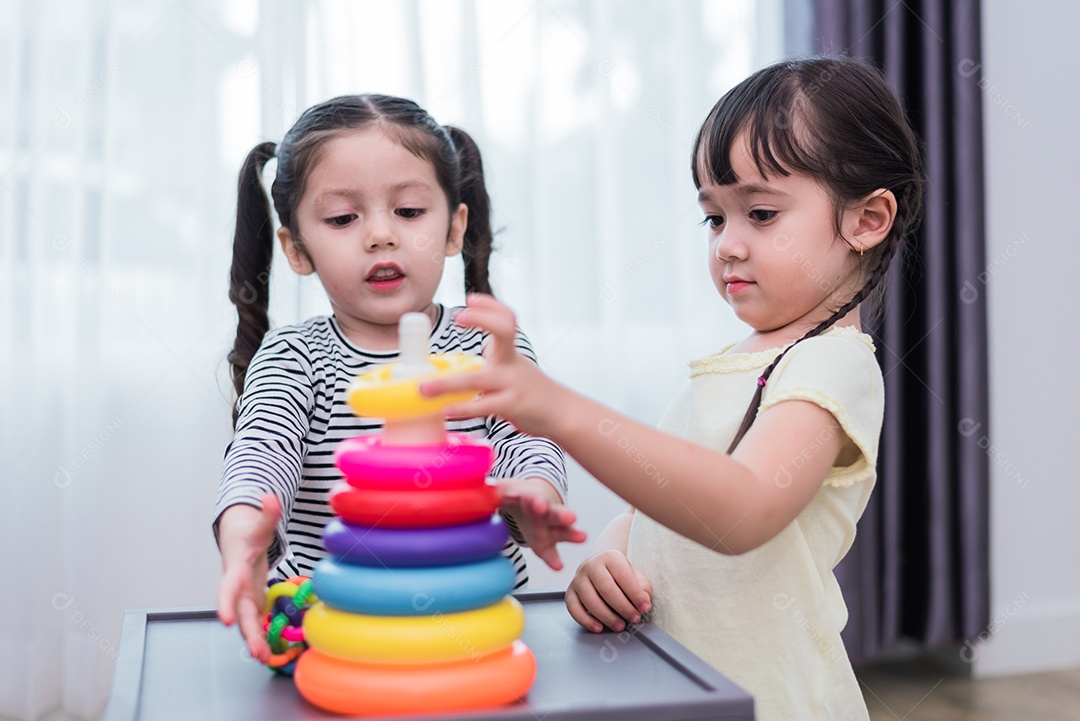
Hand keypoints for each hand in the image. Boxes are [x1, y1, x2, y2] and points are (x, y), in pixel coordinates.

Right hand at [215, 493, 280, 662]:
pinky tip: (270, 653)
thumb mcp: (258, 524)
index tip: (224, 619)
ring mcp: (243, 597)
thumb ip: (266, 514)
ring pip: (247, 622)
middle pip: (239, 612)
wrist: (238, 540)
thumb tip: (270, 496)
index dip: (225, 604)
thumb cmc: (247, 534)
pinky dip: (261, 637)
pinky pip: (256, 622)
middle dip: (246, 632)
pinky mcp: (252, 602)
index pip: (227, 588)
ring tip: (264, 659)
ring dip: (254, 640)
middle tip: (255, 652)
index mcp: (235, 569)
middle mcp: (237, 588)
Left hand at [419, 294, 565, 437]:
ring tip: (424, 387)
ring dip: (448, 383)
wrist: (563, 413)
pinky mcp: (513, 406)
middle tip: (457, 318)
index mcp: (510, 352)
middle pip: (503, 331)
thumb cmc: (531, 391)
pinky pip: (484, 406)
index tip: (470, 299)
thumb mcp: (514, 368)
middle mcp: (512, 362)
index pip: (506, 318)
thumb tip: (457, 366)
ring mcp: (512, 384)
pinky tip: (447, 411)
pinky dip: (463, 408)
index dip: (490, 306)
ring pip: (479, 379)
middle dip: (480, 320)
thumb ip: (492, 363)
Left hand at [497, 477, 586, 570]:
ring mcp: (548, 529)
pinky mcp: (546, 544)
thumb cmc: (516, 495)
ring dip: (571, 534)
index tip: (538, 503)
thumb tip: (484, 486)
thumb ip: (493, 489)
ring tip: (582, 537)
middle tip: (571, 517)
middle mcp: (543, 513)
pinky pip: (552, 553)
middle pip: (554, 513)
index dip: (536, 501)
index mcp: (531, 497)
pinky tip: (558, 566)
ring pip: (562, 531)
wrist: (530, 500)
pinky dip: (554, 560)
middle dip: (562, 515)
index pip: (533, 498)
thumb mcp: (504, 489)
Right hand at [565, 550, 652, 632]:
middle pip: (606, 589)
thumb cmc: (619, 575)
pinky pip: (574, 608)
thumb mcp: (634, 575)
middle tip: (634, 618)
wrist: (598, 566)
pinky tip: (599, 627)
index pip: (624, 576)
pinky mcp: (570, 591)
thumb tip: (644, 601)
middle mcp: (591, 565)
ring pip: (590, 601)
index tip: (644, 607)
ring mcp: (578, 579)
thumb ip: (643, 587)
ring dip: (607, 617)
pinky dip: (586, 621)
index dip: (636, 595)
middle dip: (623, 607)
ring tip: (620, 625)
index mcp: (610, 557)